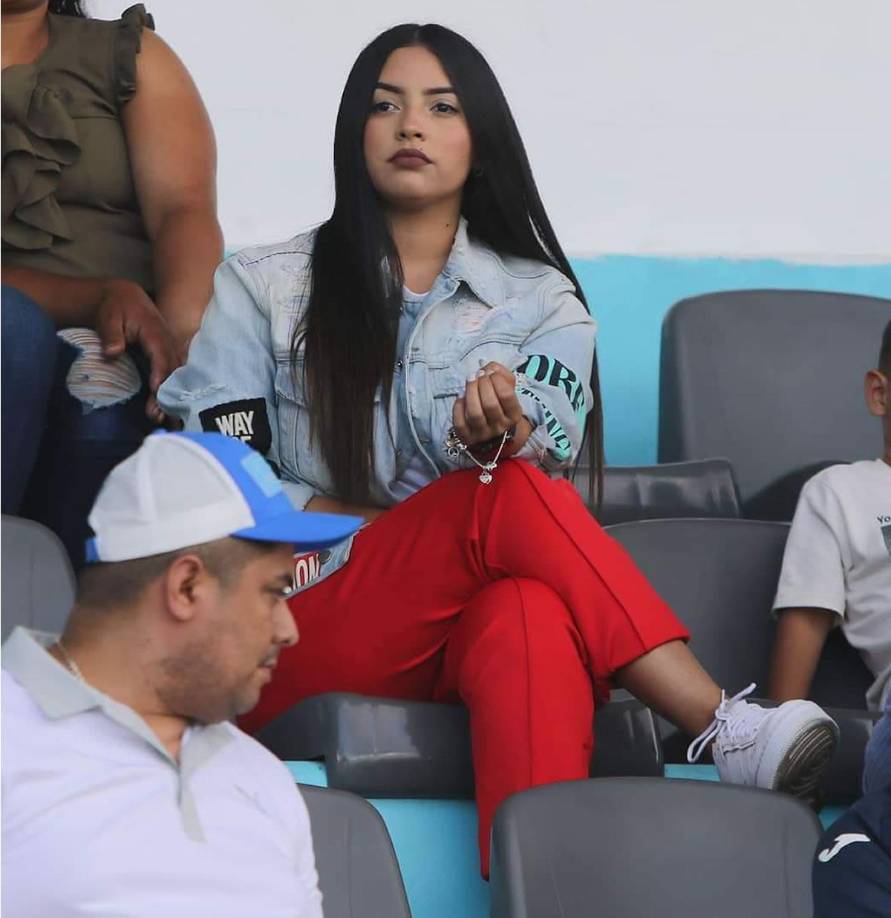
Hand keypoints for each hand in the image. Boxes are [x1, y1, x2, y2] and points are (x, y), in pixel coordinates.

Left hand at [94, 279, 178, 421]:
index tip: (156, 392)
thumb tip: (113, 352)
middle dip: (167, 395)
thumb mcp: (108, 316)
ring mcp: (170, 349)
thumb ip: (111, 334)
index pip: (161, 355)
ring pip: (177, 376)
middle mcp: (167, 342)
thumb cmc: (115, 307)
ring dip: (173, 398)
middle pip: (172, 371)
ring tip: (168, 422)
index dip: (161, 374)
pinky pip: (175, 376)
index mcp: (155, 331)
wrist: (124, 296)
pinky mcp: (168, 356)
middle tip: (157, 417)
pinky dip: (174, 393)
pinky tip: (171, 412)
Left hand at [452, 362, 527, 446]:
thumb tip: (489, 369)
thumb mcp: (506, 386)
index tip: (490, 372)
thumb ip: (501, 373)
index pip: (506, 396)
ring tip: (470, 380)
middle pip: (490, 404)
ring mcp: (483, 434)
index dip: (497, 379)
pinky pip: (460, 422)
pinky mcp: (467, 437)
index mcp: (513, 415)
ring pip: (475, 414)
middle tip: (478, 374)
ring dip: (470, 392)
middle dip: (482, 384)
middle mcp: (500, 426)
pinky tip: (460, 396)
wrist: (492, 429)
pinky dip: (458, 406)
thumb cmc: (498, 402)